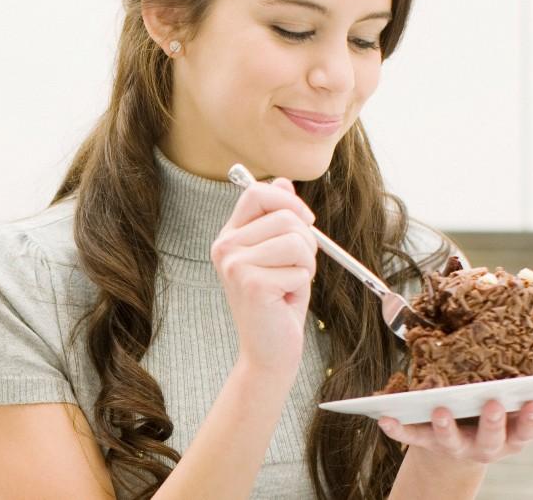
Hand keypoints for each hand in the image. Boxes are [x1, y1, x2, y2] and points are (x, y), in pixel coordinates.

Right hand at [211, 177, 316, 377]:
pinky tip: (285, 299)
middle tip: (299, 267)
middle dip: (307, 241)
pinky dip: (302, 284)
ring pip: (295, 240)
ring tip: (292, 282)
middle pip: (284, 215)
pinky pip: (298, 267)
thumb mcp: (281, 253)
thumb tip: (284, 181)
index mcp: (229, 236)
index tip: (305, 222)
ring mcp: (234, 265)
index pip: (256, 193)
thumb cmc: (279, 302)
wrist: (270, 351)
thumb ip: (279, 218)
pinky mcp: (251, 284)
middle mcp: (225, 247)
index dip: (289, 202)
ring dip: (307, 263)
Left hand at [377, 385, 532, 464]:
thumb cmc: (499, 423)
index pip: (531, 428)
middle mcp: (487, 445)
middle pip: (493, 437)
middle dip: (494, 421)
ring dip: (446, 425)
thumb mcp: (528, 417)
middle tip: (494, 403)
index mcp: (515, 435)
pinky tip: (383, 418)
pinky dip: (397, 429)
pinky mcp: (425, 443)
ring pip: (451, 439)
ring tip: (440, 408)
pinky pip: (410, 437)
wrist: (455, 456)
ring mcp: (455, 445)